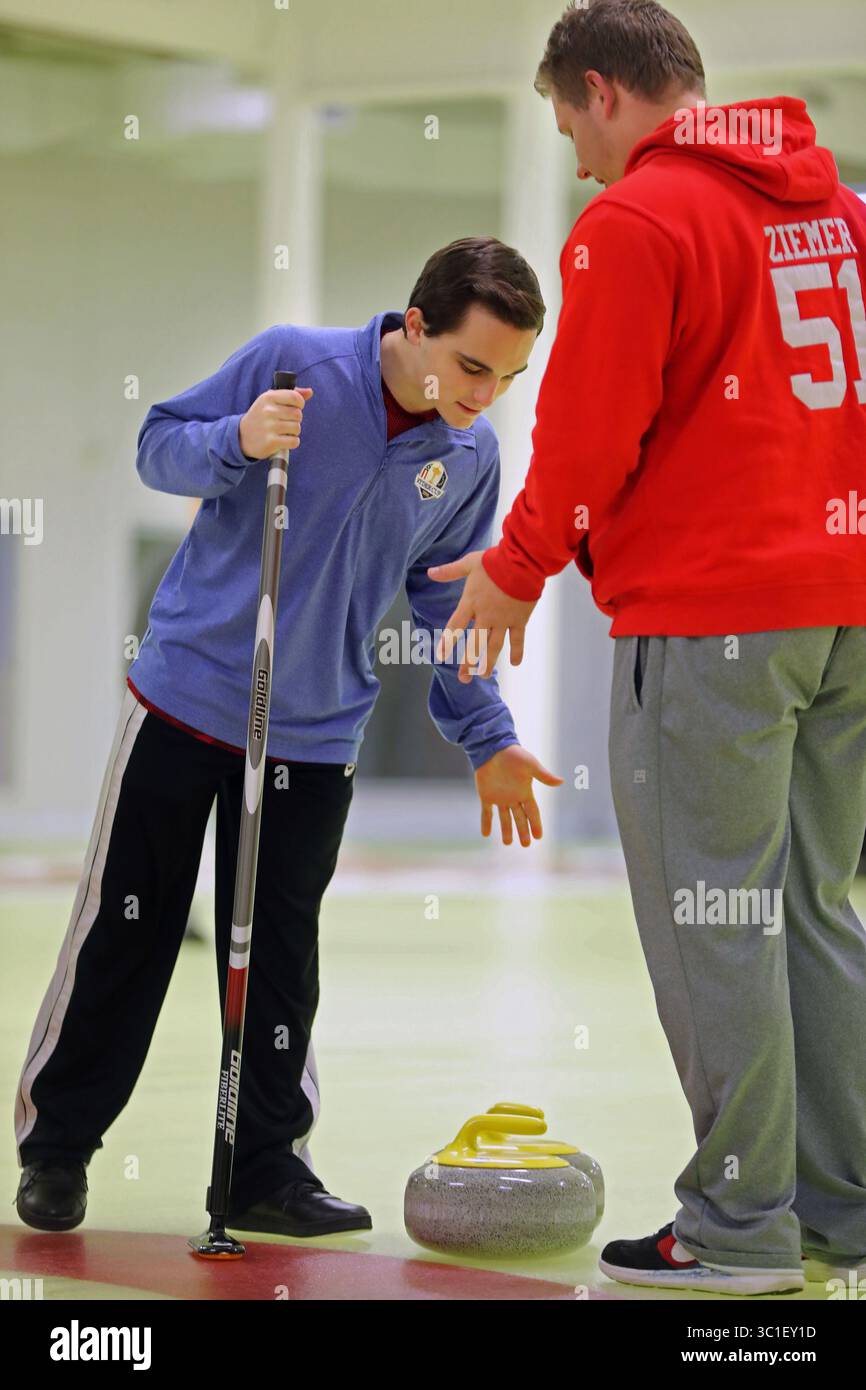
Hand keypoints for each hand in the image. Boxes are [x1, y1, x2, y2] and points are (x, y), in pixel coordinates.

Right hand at [239, 386, 313, 459]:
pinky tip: (283, 440)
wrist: (242, 436)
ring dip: (293, 432)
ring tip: (283, 431)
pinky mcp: (271, 442)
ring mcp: (269, 427)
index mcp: (268, 397)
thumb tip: (310, 392)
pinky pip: (294, 441)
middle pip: (298, 414)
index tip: (294, 407)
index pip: (295, 397)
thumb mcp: (271, 401)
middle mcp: (268, 411)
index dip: (299, 404)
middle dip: (296, 419)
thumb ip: (291, 394)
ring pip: (297, 428)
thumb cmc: (261, 416)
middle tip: (286, 422)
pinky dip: (292, 442)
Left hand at [428, 551, 537, 681]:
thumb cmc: (495, 561)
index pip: (455, 627)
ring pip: (494, 647)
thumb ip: (450, 571)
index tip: (441, 656)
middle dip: (468, 663)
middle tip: (463, 678)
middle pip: (474, 644)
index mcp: (471, 602)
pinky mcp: (520, 619)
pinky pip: (518, 639)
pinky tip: (516, 663)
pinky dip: (517, 651)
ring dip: (488, 663)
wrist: (523, 562)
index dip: (447, 643)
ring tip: (483, 676)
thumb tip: (430, 572)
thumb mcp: (469, 563)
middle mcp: (485, 615)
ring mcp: (503, 620)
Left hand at [475, 745, 563, 846]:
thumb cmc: (514, 755)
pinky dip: (486, 822)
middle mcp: (513, 797)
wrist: (493, 747)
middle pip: (520, 818)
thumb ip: (544, 776)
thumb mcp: (531, 765)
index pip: (532, 812)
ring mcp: (500, 797)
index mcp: (525, 792)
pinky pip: (486, 812)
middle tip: (526, 845)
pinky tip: (485, 834)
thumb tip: (561, 782)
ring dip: (506, 830)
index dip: (536, 824)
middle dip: (523, 831)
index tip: (539, 837)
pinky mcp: (486, 795)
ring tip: (508, 843)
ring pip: (504, 818)